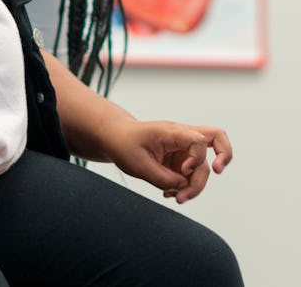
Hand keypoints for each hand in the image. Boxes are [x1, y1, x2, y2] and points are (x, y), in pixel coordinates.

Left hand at [101, 117, 232, 202]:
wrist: (115, 138)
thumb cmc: (124, 145)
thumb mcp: (139, 165)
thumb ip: (164, 179)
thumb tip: (183, 187)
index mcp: (172, 132)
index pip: (200, 139)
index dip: (198, 158)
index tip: (182, 171)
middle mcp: (182, 137)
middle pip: (216, 144)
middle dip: (211, 171)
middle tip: (204, 181)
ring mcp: (183, 148)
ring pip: (204, 167)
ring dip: (194, 186)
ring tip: (175, 198)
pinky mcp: (181, 160)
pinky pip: (193, 175)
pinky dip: (185, 187)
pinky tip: (169, 193)